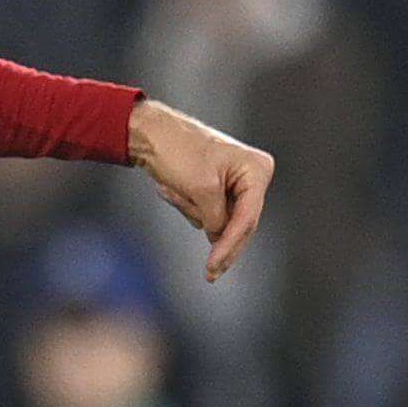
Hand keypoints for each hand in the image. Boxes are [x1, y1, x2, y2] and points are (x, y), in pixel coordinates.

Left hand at [128, 99, 275, 281]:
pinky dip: (187, 206)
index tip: (214, 268)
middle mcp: (252, 176)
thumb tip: (219, 237)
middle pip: (240, 224)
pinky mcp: (218, 188)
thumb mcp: (201, 190)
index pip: (248, 218)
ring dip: (192, 211)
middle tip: (209, 273)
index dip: (230, 246)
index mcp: (256, 170)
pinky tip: (170, 188)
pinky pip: (206, 212)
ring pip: (220, 220)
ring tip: (172, 188)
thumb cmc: (178, 152)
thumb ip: (216, 219)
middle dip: (216, 235)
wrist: (151, 133)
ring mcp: (235, 183)